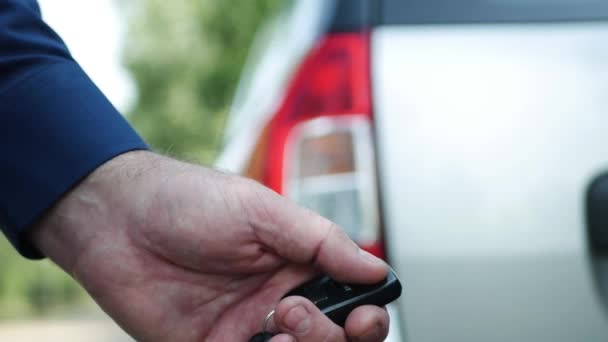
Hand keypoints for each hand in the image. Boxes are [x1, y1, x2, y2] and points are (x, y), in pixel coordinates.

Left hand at [30, 151, 389, 340]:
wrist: (117, 219)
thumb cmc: (188, 201)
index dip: (367, 316)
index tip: (364, 318)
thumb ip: (321, 242)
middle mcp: (278, 300)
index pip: (352, 300)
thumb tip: (376, 270)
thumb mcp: (261, 210)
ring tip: (278, 325)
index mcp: (298, 264)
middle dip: (329, 336)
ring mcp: (246, 329)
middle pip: (332, 339)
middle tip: (293, 309)